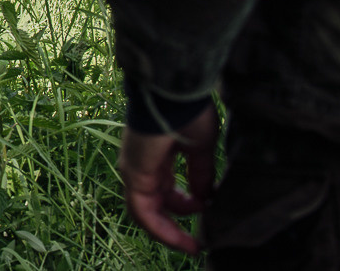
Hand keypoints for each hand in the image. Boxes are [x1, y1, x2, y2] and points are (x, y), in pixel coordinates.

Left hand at [118, 104, 217, 254]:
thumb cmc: (187, 112)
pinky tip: (181, 240)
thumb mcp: (201, 148)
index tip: (206, 213)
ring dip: (168, 232)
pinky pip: (141, 211)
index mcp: (157, 155)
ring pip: (145, 211)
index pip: (165, 188)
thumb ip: (201, 174)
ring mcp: (134, 168)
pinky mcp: (133, 173)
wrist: (174, 94)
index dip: (184, 206)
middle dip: (176, 223)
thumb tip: (206, 198)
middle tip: (198, 240)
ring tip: (190, 245)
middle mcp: (141, 163)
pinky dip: (159, 229)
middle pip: (154, 202)